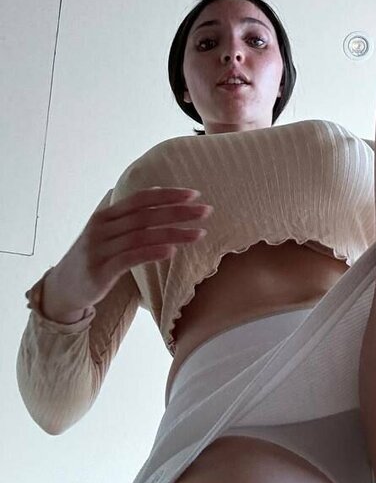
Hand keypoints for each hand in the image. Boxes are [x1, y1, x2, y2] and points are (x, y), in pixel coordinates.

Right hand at [49, 187, 212, 310]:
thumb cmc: (94, 258)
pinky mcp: (99, 271)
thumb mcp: (109, 233)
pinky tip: (172, 251)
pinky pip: (130, 258)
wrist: (63, 289)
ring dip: (173, 233)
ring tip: (199, 234)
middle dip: (178, 211)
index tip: (194, 195)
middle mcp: (102, 227)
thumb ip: (131, 218)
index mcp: (106, 215)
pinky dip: (152, 252)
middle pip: (146, 215)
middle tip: (206, 211)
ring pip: (142, 235)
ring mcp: (99, 248)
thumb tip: (161, 198)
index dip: (168, 194)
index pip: (141, 198)